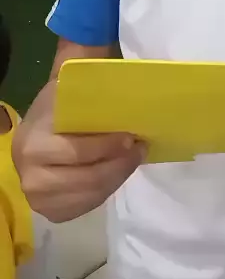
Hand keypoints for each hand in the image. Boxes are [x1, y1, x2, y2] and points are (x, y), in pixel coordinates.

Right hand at [12, 81, 145, 222]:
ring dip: (117, 178)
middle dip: (119, 165)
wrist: (41, 125)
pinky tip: (116, 174)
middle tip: (140, 149)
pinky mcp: (50, 211)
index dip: (109, 147)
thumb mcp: (67, 89)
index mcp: (33, 142)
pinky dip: (105, 192)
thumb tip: (118, 67)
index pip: (78, 151)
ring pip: (89, 196)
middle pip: (87, 179)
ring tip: (133, 160)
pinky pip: (85, 208)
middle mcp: (29, 174)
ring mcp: (37, 196)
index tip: (132, 136)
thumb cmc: (59, 105)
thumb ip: (87, 81)